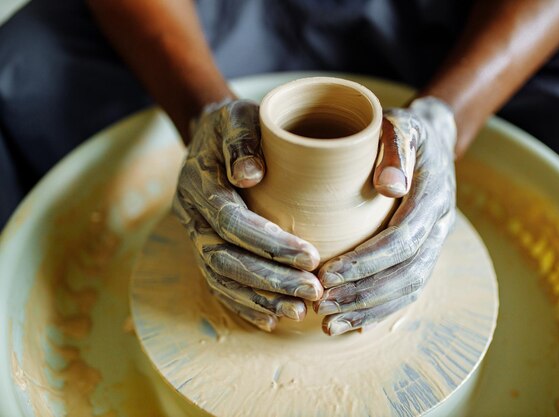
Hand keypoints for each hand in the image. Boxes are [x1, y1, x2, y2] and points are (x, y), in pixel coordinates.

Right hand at [174, 100, 322, 331]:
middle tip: (313, 291)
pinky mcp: (205, 247)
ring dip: (260, 299)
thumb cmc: (235, 123)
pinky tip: (271, 319)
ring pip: (221, 278)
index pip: (232, 220)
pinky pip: (219, 284)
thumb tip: (249, 174)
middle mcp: (191, 213)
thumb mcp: (237, 116)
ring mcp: (195, 234)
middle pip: (226, 258)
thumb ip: (241, 140)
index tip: (311, 257)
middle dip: (271, 280)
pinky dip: (244, 304)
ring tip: (299, 312)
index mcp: (199, 182)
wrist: (211, 134)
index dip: (270, 243)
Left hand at [314, 97, 456, 335]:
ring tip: (330, 322)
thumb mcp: (399, 124)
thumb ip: (395, 149)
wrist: (432, 137)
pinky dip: (381, 308)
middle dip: (363, 293)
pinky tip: (353, 322)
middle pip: (406, 272)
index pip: (402, 239)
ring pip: (408, 287)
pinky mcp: (425, 250)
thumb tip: (392, 186)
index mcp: (434, 195)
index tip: (329, 274)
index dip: (366, 261)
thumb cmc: (404, 128)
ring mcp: (436, 240)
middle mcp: (440, 224)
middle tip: (322, 304)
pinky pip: (408, 287)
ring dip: (369, 308)